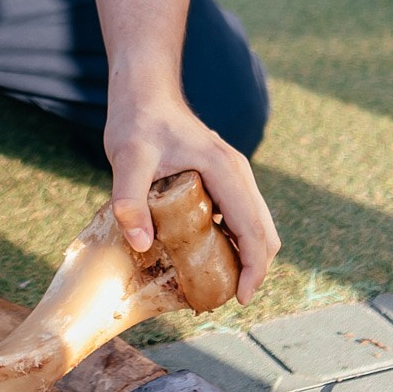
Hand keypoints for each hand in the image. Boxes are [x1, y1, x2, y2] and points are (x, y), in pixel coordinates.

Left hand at [103, 80, 280, 305]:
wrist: (145, 91)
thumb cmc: (137, 120)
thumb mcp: (127, 157)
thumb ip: (130, 198)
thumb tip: (140, 244)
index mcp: (225, 170)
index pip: (254, 229)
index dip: (254, 269)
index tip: (240, 299)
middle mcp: (238, 174)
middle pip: (265, 232)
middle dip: (253, 270)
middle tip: (225, 299)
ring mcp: (234, 175)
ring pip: (256, 225)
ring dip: (245, 257)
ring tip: (216, 285)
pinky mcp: (223, 178)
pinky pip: (241, 216)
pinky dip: (235, 242)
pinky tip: (207, 257)